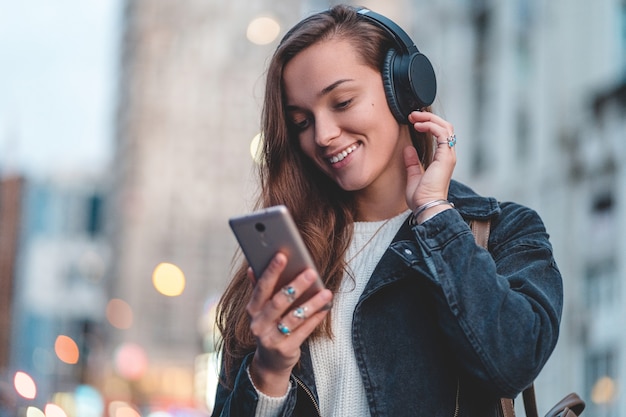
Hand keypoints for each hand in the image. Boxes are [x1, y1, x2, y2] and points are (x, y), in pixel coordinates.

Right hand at [246, 252, 332, 395]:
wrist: (270, 362)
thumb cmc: (269, 327)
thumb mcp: (261, 310)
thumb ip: (259, 289)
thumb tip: (251, 268)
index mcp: (252, 310)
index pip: (261, 288)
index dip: (271, 272)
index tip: (282, 255)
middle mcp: (258, 324)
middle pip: (279, 302)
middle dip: (296, 286)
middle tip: (311, 272)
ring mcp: (271, 339)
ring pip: (294, 318)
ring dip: (312, 303)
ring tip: (326, 292)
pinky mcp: (285, 350)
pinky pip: (304, 331)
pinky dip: (315, 318)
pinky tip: (326, 307)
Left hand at [404, 111, 455, 217]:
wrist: (427, 206)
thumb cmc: (422, 197)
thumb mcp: (413, 176)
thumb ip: (412, 163)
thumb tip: (408, 149)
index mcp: (442, 160)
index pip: (441, 134)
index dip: (428, 124)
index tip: (413, 121)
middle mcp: (448, 155)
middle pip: (445, 127)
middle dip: (428, 118)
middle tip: (412, 115)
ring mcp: (448, 155)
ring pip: (445, 127)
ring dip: (429, 119)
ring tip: (414, 117)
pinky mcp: (446, 156)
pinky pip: (442, 134)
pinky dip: (431, 126)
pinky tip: (419, 126)